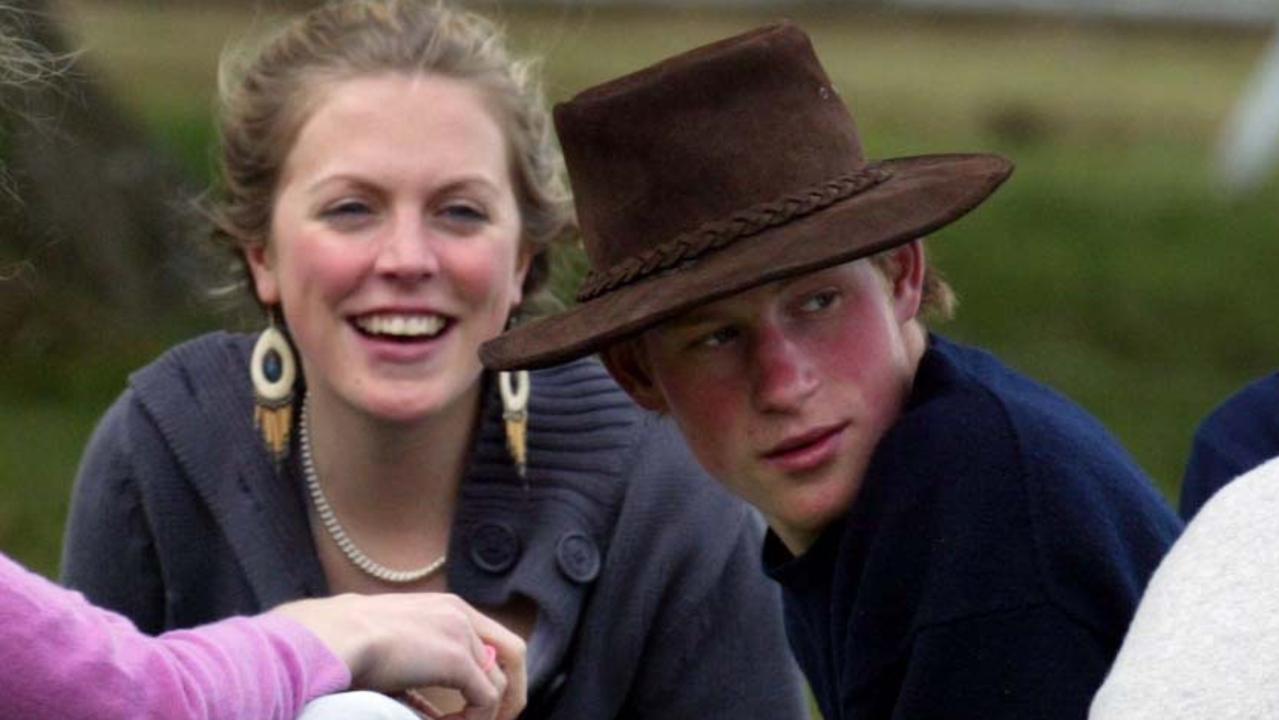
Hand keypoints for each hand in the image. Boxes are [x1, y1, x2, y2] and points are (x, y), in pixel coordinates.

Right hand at [272, 593, 525, 719]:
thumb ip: (417, 665)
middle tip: (501, 717)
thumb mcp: (391, 645)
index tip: (482, 700)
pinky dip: (477, 718)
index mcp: (445, 607)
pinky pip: (486, 698)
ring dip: (489, 713)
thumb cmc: (345, 642)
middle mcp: (459, 614)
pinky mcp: (457, 659)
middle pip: (511, 652)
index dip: (494, 671)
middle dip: (512, 690)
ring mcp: (460, 635)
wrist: (332, 636)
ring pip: (499, 682)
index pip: (491, 637)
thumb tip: (425, 706)